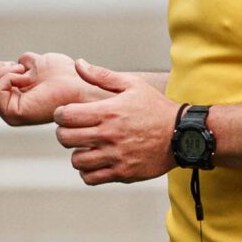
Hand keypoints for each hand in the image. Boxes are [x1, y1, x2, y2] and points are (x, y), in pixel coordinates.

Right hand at [0, 52, 93, 125]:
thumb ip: (11, 67)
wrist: (79, 83)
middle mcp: (7, 110)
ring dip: (3, 71)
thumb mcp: (30, 65)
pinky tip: (26, 78)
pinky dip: (8, 76)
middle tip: (19, 68)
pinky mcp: (14, 115)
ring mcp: (10, 114)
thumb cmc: (62, 74)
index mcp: (10, 99)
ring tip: (25, 73)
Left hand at [55, 61, 178, 185]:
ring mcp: (115, 156)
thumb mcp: (132, 85)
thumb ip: (102, 75)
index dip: (60, 114)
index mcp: (108, 112)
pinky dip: (88, 172)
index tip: (66, 115)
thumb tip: (79, 63)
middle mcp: (109, 135)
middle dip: (64, 133)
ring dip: (77, 153)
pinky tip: (95, 162)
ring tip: (86, 147)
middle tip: (72, 131)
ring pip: (76, 160)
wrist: (181, 134)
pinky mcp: (122, 173)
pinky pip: (91, 178)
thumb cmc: (155, 108)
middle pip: (66, 139)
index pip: (66, 115)